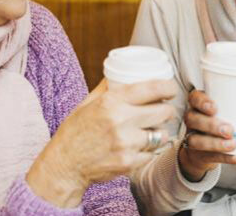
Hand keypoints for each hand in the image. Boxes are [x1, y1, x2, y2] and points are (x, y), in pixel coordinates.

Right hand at [27, 79, 176, 206]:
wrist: (65, 164)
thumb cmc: (75, 131)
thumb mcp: (88, 102)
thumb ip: (108, 88)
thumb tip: (124, 72)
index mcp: (111, 101)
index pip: (152, 89)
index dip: (168, 87)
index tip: (171, 89)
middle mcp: (121, 121)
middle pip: (164, 111)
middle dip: (166, 110)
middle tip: (163, 110)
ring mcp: (126, 143)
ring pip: (161, 134)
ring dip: (159, 132)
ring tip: (150, 130)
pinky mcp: (129, 163)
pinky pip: (151, 153)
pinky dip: (148, 150)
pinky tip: (139, 147)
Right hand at [178, 90, 235, 181]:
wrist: (206, 152)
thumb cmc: (223, 124)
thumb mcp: (233, 116)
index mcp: (200, 105)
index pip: (194, 98)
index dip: (201, 102)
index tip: (214, 108)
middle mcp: (192, 120)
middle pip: (193, 119)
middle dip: (211, 124)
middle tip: (230, 130)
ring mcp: (193, 138)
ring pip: (196, 140)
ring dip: (215, 143)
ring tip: (233, 144)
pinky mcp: (198, 155)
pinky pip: (209, 157)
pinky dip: (225, 158)